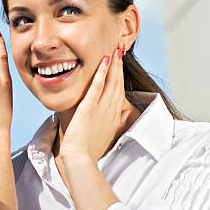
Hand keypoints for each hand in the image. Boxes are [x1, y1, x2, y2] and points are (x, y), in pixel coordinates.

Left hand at [59, 48, 132, 163]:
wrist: (80, 159)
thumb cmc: (90, 151)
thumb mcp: (109, 135)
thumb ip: (119, 122)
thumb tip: (128, 110)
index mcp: (115, 116)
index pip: (120, 91)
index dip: (121, 77)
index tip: (121, 65)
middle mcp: (111, 110)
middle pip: (118, 83)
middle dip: (119, 66)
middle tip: (120, 50)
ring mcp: (101, 108)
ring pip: (111, 81)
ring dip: (114, 65)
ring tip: (116, 50)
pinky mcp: (89, 107)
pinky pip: (97, 86)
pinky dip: (102, 72)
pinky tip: (104, 60)